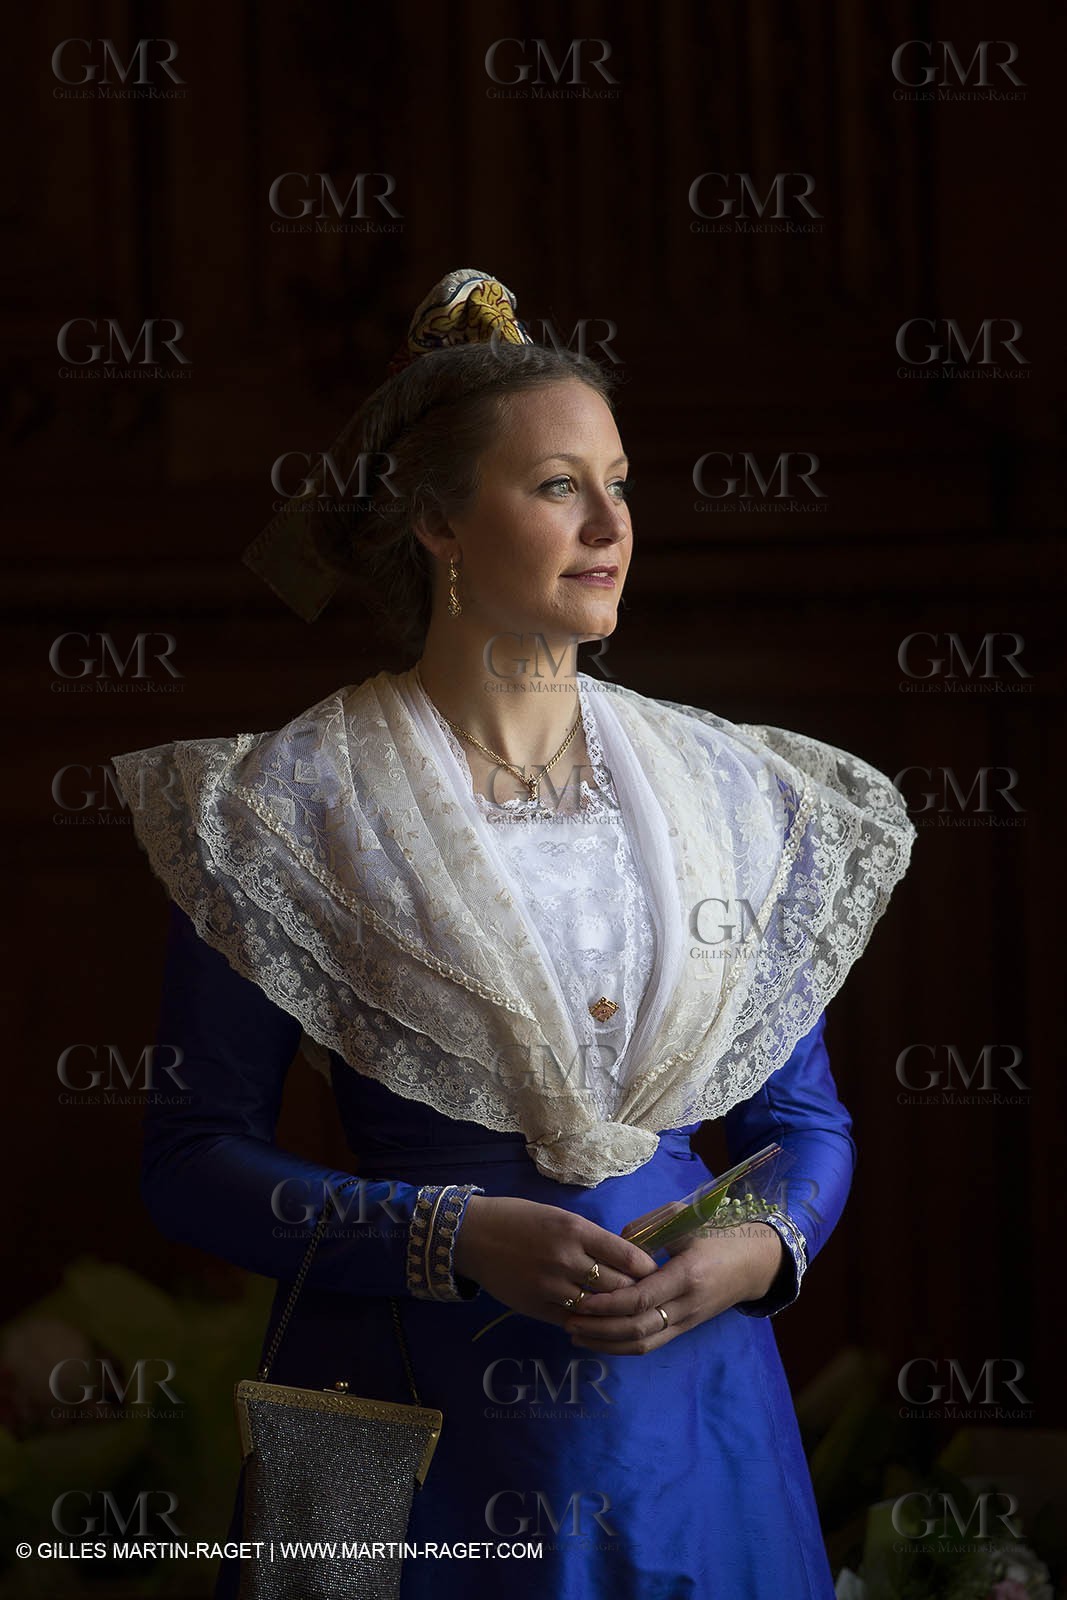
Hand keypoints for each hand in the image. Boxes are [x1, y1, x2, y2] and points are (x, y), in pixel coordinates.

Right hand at [452, 1195, 658, 1325]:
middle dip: (635, 1291)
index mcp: (575, 1230)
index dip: (647, 1268)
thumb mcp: (559, 1217)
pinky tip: (596, 1319)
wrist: (473, 1236)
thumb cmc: (519, 1219)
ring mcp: (551, 1287)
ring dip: (613, 1310)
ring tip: (624, 1310)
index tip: (655, 1272)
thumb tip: (625, 1258)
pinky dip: (588, 1321)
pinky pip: (573, 1320)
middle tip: (646, 1295)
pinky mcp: (537, 1308)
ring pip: (599, 1308)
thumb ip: (590, 1238)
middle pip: (618, 1286)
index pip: (627, 1256)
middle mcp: (567, 1259)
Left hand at [562, 1222, 785, 1354]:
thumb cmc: (713, 1233)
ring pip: (643, 1343)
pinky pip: (651, 1345)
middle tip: (569, 1320)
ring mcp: (686, 1321)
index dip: (609, 1303)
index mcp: (686, 1274)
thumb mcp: (682, 1218)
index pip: (642, 1298)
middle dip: (600, 1327)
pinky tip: (598, 1341)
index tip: (582, 1299)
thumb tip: (611, 1243)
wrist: (751, 1264)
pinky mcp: (684, 1330)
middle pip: (638, 1327)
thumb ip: (645, 1227)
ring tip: (575, 1334)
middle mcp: (686, 1304)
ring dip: (606, 1342)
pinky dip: (622, 1347)